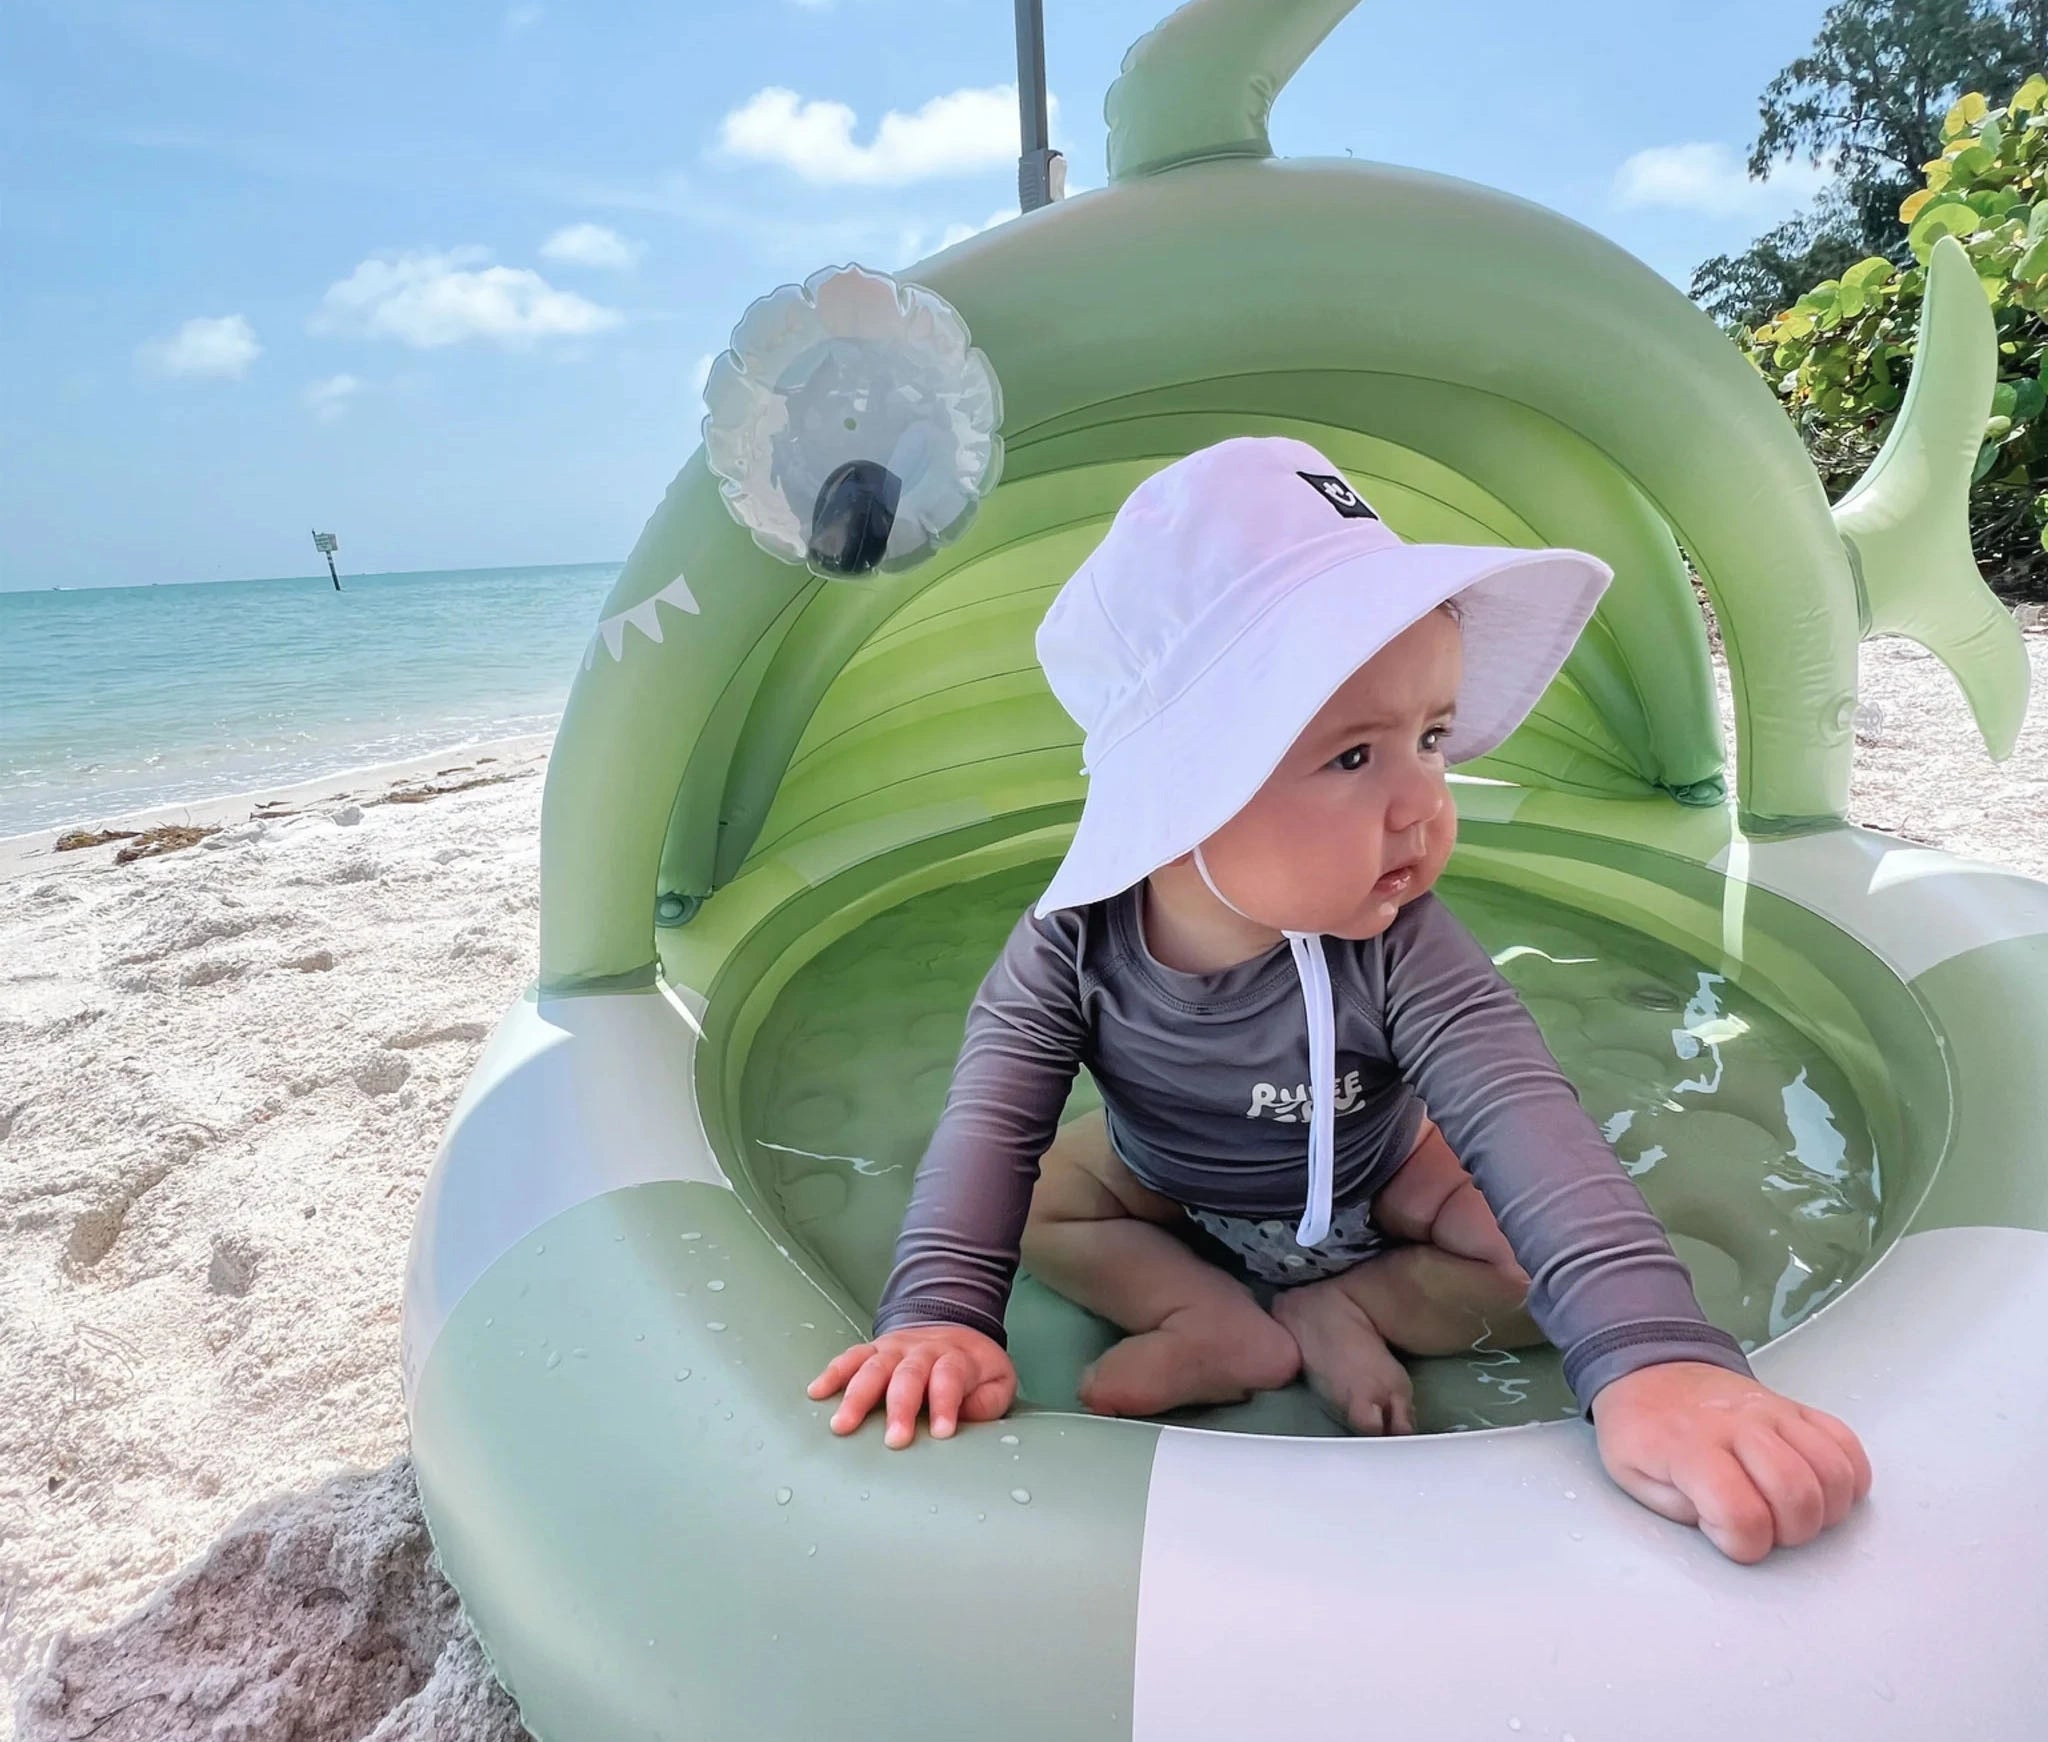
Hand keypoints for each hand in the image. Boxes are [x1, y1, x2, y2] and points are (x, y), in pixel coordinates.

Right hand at [807, 1324, 1016, 1448]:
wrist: (956, 1328)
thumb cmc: (976, 1370)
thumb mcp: (998, 1382)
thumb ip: (987, 1401)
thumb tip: (964, 1416)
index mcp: (956, 1357)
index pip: (949, 1377)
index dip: (945, 1404)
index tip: (942, 1433)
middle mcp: (922, 1350)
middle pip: (908, 1375)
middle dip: (900, 1407)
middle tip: (894, 1441)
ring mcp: (895, 1348)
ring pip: (874, 1367)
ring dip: (857, 1395)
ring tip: (841, 1425)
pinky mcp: (875, 1350)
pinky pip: (851, 1357)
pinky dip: (833, 1373)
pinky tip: (816, 1392)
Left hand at [1591, 1361, 1871, 1563]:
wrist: (1649, 1370)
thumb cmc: (1641, 1428)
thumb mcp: (1631, 1476)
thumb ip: (1677, 1509)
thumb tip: (1727, 1526)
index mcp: (1690, 1446)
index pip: (1741, 1512)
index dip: (1743, 1543)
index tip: (1728, 1537)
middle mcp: (1738, 1425)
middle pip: (1797, 1492)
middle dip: (1790, 1532)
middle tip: (1766, 1530)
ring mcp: (1772, 1412)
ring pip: (1832, 1469)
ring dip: (1824, 1509)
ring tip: (1794, 1513)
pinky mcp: (1796, 1407)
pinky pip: (1846, 1442)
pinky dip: (1849, 1476)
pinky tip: (1821, 1489)